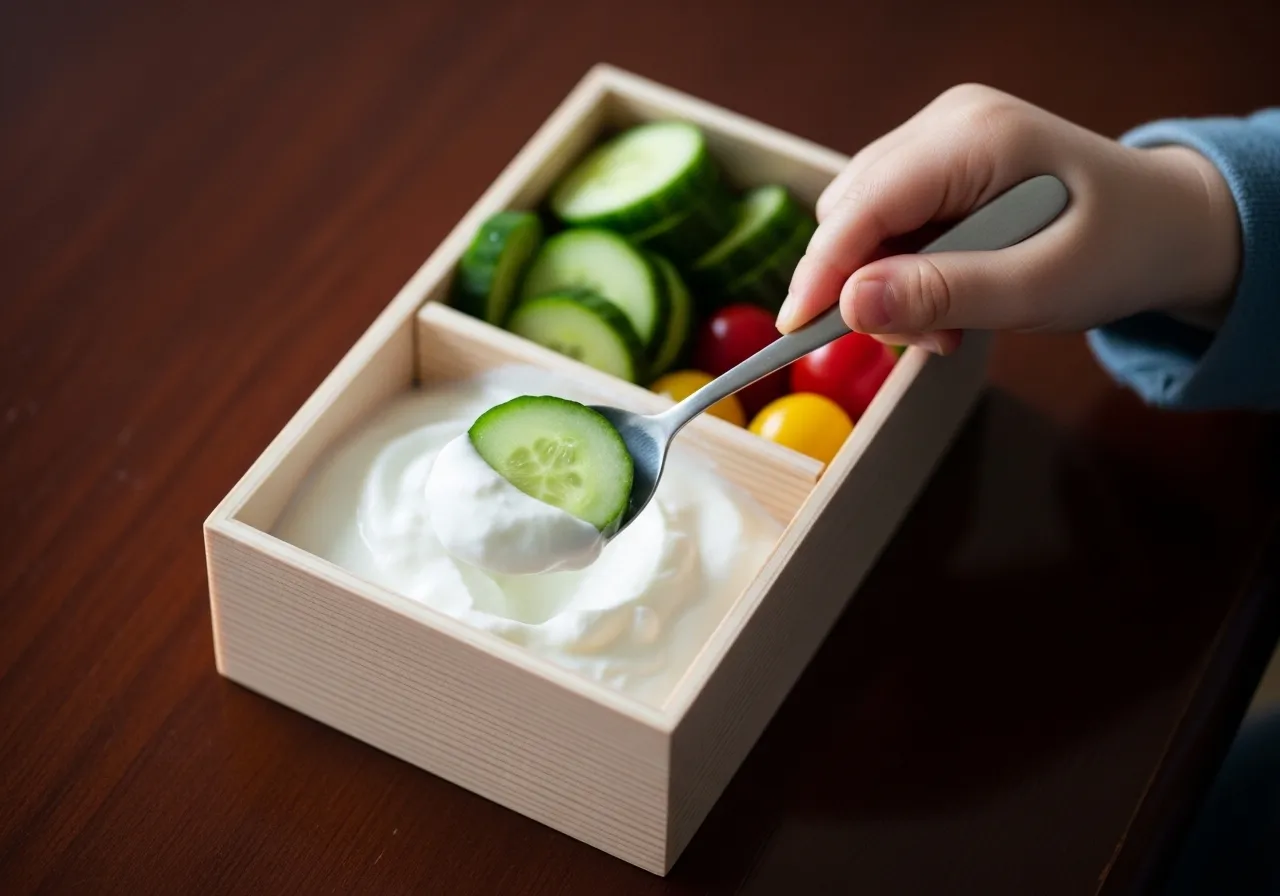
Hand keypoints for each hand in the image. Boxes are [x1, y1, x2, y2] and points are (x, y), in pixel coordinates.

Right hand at [776, 84, 1241, 353]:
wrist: (1169, 224)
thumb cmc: (1120, 251)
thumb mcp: (1039, 288)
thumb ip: (944, 294)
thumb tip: (848, 305)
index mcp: (977, 137)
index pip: (867, 203)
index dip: (823, 268)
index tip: (794, 330)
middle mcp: (948, 121)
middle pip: (852, 208)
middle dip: (865, 283)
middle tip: (925, 342)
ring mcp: (941, 136)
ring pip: (862, 217)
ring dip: (884, 282)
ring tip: (948, 324)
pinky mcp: (939, 161)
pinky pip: (887, 219)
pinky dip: (901, 269)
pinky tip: (947, 295)